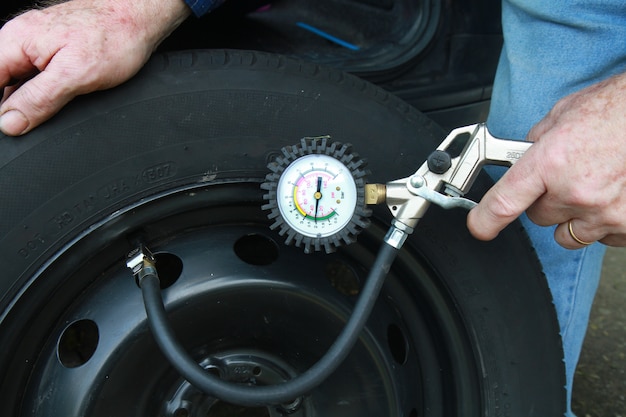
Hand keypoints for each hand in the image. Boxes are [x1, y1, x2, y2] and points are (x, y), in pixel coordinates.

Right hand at [0, 0, 189, 135]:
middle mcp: (21, 40)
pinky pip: (39, 77)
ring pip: (20, 82)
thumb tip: (10, 123)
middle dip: (16, 106)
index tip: (15, 126)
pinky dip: (47, 92)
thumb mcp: (74, 75)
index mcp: (15, 41)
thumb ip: (38, 99)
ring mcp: (38, 45)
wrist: (139, 17)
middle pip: (2, 84)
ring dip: (33, 100)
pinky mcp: (55, 51)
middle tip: (45, 116)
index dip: (1, 110)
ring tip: (64, 99)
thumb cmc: (114, 37)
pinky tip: (66, 95)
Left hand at [467, 72, 625, 248]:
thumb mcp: (565, 113)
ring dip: (573, 216)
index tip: (479, 227)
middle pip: (538, 218)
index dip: (486, 219)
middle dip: (545, 202)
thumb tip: (526, 153)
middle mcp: (576, 192)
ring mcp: (606, 212)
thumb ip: (538, 140)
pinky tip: (614, 195)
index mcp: (552, 161)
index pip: (505, 202)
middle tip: (566, 178)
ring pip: (569, 234)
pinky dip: (604, 222)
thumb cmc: (618, 109)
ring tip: (593, 187)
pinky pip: (603, 237)